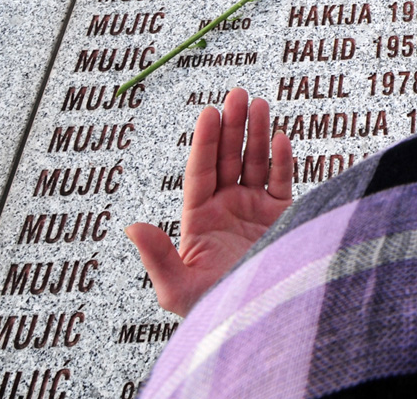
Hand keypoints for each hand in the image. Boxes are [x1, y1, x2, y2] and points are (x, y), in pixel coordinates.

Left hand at [126, 87, 292, 315]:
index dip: (205, 142)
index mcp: (200, 220)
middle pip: (228, 158)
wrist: (263, 321)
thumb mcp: (179, 289)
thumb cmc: (216, 312)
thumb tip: (132, 226)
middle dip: (233, 126)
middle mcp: (228, 209)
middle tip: (237, 94)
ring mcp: (257, 211)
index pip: (201, 172)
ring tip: (258, 103)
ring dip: (256, 133)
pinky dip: (283, 161)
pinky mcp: (284, 218)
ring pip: (256, 163)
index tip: (209, 112)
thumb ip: (158, 257)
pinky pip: (283, 183)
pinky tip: (279, 138)